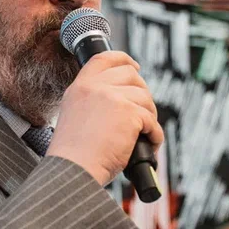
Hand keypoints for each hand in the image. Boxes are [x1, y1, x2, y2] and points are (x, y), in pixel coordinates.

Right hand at [46, 51, 163, 186]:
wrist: (73, 170)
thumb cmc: (74, 155)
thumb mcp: (75, 115)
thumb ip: (92, 101)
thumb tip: (122, 98)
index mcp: (80, 87)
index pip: (104, 58)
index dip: (123, 59)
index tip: (135, 66)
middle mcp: (95, 87)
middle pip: (131, 75)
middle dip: (142, 92)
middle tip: (142, 112)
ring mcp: (113, 98)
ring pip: (145, 98)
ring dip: (149, 117)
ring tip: (144, 134)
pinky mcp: (129, 113)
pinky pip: (152, 121)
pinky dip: (154, 134)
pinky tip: (149, 144)